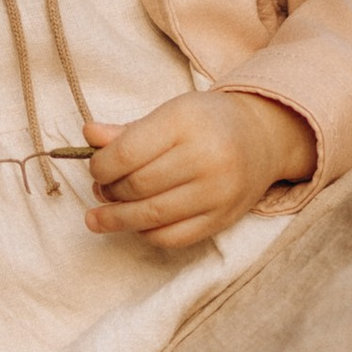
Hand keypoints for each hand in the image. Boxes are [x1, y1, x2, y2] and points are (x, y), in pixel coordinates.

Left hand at [83, 88, 316, 250]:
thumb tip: (87, 135)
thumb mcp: (170, 113)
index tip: (95, 169)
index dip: (100, 167)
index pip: (126, 154)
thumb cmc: (208, 122)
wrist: (263, 137)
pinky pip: (173, 237)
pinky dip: (147, 234)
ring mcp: (217, 192)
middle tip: (101, 190)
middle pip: (137, 187)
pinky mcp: (223, 218)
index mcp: (186, 122)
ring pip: (151, 216)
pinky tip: (136, 225)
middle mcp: (206, 157)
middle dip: (109, 192)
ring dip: (118, 219)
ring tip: (101, 217)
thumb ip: (128, 130)